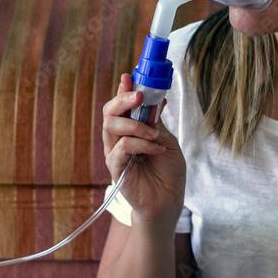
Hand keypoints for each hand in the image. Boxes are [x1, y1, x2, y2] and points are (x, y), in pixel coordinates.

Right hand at [102, 73, 186, 230]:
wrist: (168, 201)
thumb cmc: (167, 172)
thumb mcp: (166, 139)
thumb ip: (155, 121)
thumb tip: (155, 98)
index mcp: (130, 129)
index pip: (121, 105)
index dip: (123, 89)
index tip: (129, 77)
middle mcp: (118, 139)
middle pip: (109, 112)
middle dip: (123, 99)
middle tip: (139, 96)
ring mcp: (115, 153)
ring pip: (112, 126)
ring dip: (136, 124)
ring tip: (155, 134)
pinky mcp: (116, 168)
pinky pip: (122, 147)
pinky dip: (141, 143)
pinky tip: (156, 148)